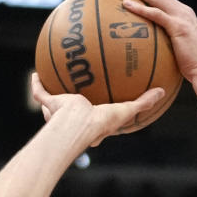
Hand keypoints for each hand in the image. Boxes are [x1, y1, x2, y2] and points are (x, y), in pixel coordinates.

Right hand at [30, 71, 163, 144]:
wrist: (76, 125)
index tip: (102, 104)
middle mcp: (72, 118)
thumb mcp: (125, 111)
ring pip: (53, 101)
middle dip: (73, 100)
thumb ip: (143, 102)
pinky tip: (35, 72)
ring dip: (53, 91)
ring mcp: (58, 112)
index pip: (94, 118)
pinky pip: (39, 93)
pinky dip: (36, 84)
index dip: (98, 112)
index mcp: (90, 123)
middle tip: (78, 88)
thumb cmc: (99, 123)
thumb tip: (161, 92)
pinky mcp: (49, 104)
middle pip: (72, 108)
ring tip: (54, 76)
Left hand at [110, 0, 196, 83]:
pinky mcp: (178, 27)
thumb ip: (165, 41)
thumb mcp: (177, 48)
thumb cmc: (190, 65)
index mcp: (181, 12)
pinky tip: (126, 5)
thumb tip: (148, 48)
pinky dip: (141, 8)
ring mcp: (181, 17)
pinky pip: (156, 14)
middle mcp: (181, 10)